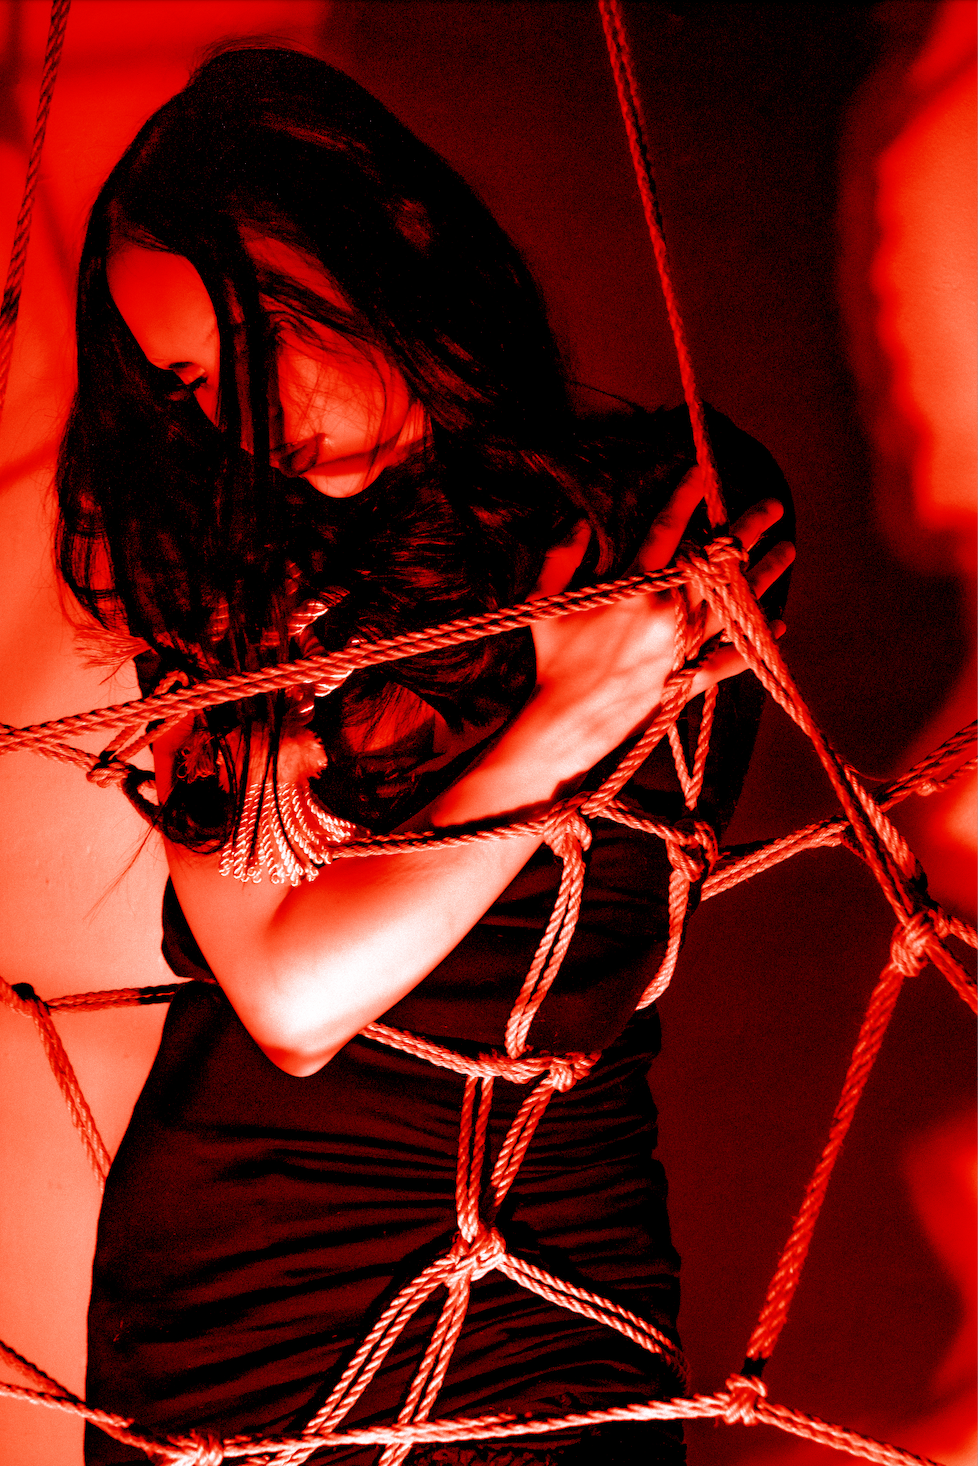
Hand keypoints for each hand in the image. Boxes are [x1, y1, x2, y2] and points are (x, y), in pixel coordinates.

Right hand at [529, 465, 793, 753]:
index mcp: (633, 591)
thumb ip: (559, 557)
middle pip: (718, 563)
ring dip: (765, 576)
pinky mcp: (690, 680)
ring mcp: (684, 649)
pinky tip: (778, 625)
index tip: (700, 472)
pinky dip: (756, 643)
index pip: (665, 530)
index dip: (683, 497)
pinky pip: (732, 658)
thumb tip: (577, 520)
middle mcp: (667, 615)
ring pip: (736, 604)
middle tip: (772, 505)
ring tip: (787, 549)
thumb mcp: (543, 603)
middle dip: (747, 528)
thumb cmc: (551, 661)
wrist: (565, 724)